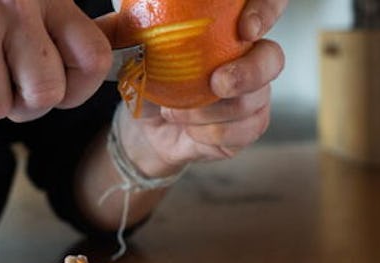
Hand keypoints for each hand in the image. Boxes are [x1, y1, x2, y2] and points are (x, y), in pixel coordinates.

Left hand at [104, 0, 286, 175]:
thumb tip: (105, 20)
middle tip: (217, 82)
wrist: (147, 126)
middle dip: (249, 72)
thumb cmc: (148, 76)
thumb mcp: (128, 50)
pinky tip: (191, 130)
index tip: (246, 28)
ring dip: (210, 111)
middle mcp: (249, 56)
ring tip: (175, 112)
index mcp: (228, 26)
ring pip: (254, 100)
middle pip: (273, 58)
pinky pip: (245, 131)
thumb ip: (122, 31)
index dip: (266, 12)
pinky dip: (212, 133)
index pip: (266, 6)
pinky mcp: (250, 125)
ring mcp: (255, 92)